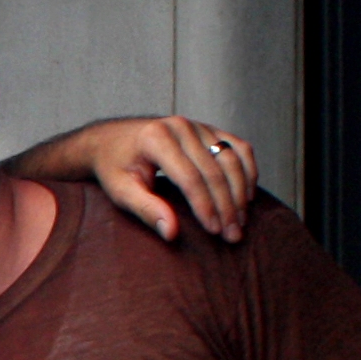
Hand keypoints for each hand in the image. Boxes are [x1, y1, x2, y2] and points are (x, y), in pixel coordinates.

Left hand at [73, 117, 255, 244]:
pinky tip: (248, 196)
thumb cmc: (115, 168)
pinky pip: (239, 148)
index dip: (205, 206)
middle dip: (226, 205)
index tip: (214, 231)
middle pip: (214, 170)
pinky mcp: (209, 129)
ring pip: (231, 159)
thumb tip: (171, 232)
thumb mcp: (120, 191)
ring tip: (241, 222)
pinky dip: (248, 171)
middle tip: (233, 234)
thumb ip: (145, 209)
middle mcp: (181, 127)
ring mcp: (198, 125)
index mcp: (156, 139)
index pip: (190, 177)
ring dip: (241, 192)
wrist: (112, 140)